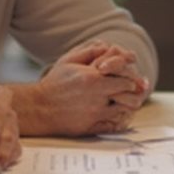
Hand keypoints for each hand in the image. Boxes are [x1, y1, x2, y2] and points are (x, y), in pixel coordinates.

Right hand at [26, 40, 149, 135]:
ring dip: (126, 104)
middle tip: (135, 89)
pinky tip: (116, 113)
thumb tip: (108, 45)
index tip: (130, 76)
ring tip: (125, 100)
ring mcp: (94, 113)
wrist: (38, 107)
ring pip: (124, 110)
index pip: (125, 76)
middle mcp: (96, 96)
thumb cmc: (54, 83)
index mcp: (92, 77)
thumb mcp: (69, 60)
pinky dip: (118, 119)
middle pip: (129, 94)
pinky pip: (114, 125)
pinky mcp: (91, 127)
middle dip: (133, 90)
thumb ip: (90, 51)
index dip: (131, 75)